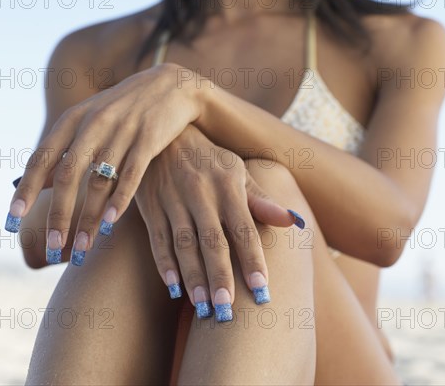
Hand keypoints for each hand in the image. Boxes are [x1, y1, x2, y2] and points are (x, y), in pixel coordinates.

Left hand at [4, 63, 203, 264]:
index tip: (13, 220)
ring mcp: (123, 130)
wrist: (173, 86)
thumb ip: (67, 148)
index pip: (42, 159)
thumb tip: (41, 183)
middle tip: (53, 246)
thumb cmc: (127, 110)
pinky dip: (120, 199)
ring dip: (88, 217)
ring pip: (100, 181)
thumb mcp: (92, 120)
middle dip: (59, 214)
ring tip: (82, 247)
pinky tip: (110, 222)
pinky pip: (132, 174)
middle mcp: (95, 124)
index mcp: (74, 119)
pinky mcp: (150, 139)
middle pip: (69, 175)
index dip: (27, 191)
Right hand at [135, 125, 301, 320]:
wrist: (167, 134)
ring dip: (193, 276)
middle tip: (228, 311)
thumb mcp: (237, 171)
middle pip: (212, 242)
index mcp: (228, 186)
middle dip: (220, 277)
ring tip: (202, 307)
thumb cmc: (210, 159)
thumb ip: (261, 199)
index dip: (252, 259)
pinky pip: (157, 238)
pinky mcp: (152, 206)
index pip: (244, 228)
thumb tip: (293, 221)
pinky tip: (173, 286)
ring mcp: (174, 200)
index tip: (262, 290)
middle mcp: (201, 194)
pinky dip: (164, 262)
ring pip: (183, 244)